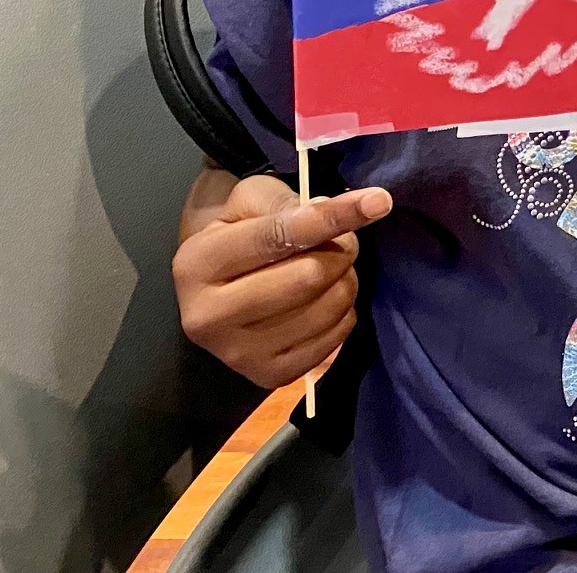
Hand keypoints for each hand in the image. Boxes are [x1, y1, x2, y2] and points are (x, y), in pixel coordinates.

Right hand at [173, 175, 391, 388]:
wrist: (219, 290)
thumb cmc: (240, 235)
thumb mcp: (252, 202)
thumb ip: (291, 201)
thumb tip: (347, 211)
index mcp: (197, 264)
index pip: (278, 236)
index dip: (333, 217)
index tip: (378, 201)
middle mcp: (208, 316)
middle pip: (309, 276)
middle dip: (340, 251)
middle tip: (339, 242)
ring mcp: (236, 353)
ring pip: (327, 309)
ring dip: (345, 281)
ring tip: (331, 269)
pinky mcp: (268, 376)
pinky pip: (333, 340)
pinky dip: (343, 314)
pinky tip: (325, 300)